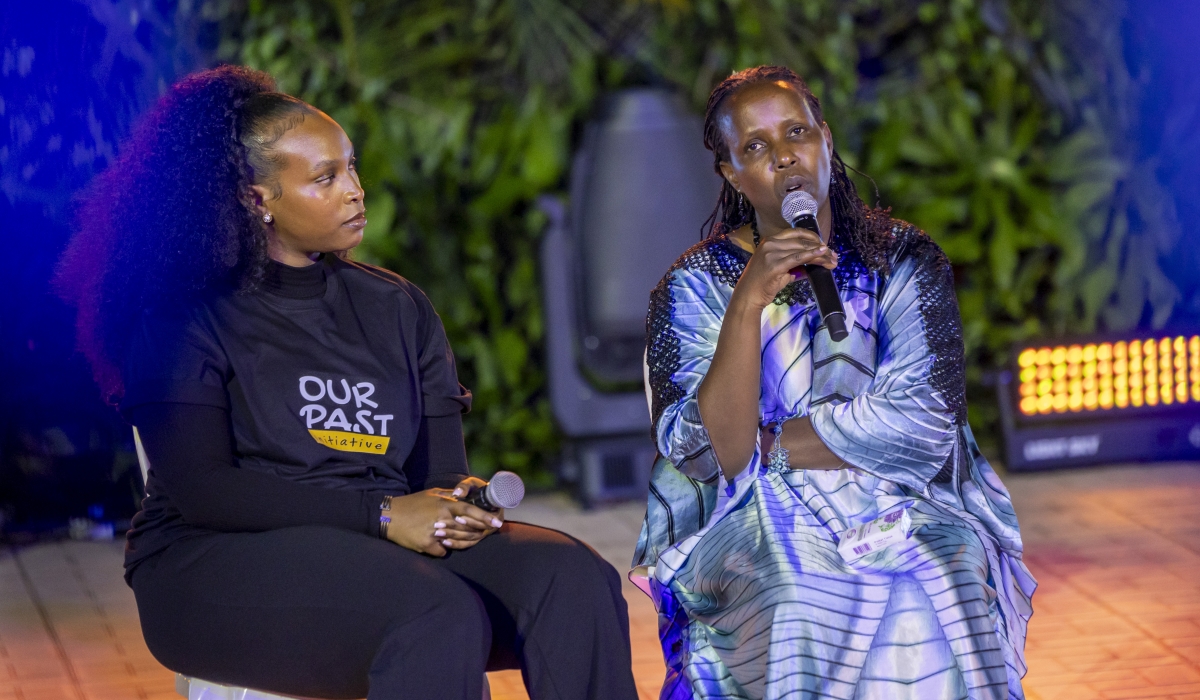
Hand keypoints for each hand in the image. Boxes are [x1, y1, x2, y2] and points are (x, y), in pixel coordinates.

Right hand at [384, 477, 503, 555]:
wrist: (389, 516)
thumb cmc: (412, 504)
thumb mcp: (432, 494)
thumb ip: (450, 496)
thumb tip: (464, 496)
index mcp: (444, 504)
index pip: (470, 510)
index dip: (485, 517)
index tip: (497, 522)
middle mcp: (442, 518)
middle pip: (467, 528)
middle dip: (477, 532)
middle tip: (484, 533)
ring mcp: (435, 533)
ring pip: (457, 541)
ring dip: (460, 541)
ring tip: (458, 538)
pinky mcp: (427, 545)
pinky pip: (443, 551)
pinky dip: (441, 549)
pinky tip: (435, 543)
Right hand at [734, 227, 837, 309]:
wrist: (748, 296)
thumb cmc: (762, 284)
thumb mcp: (778, 268)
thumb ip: (794, 263)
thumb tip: (813, 262)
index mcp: (770, 241)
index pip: (795, 233)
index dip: (812, 237)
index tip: (824, 245)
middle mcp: (770, 243)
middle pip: (801, 241)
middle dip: (820, 247)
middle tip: (833, 256)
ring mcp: (772, 253)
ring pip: (802, 249)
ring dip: (820, 255)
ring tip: (832, 260)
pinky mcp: (775, 265)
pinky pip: (798, 258)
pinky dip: (812, 255)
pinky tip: (822, 255)